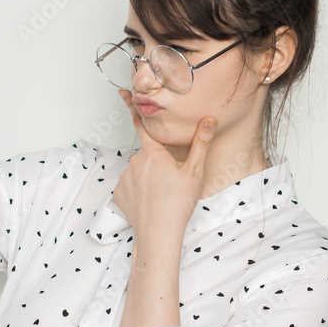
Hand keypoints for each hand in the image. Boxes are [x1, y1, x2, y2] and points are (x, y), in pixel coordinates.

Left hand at [112, 89, 217, 234]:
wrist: (158, 233)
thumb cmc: (178, 203)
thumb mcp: (194, 172)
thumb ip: (200, 143)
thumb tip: (209, 119)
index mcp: (153, 153)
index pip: (142, 124)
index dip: (133, 107)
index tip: (124, 93)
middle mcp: (135, 161)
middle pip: (148, 155)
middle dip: (157, 163)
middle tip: (170, 182)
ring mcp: (125, 177)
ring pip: (139, 171)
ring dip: (148, 178)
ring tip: (161, 194)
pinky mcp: (119, 192)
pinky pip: (130, 185)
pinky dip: (138, 190)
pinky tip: (149, 201)